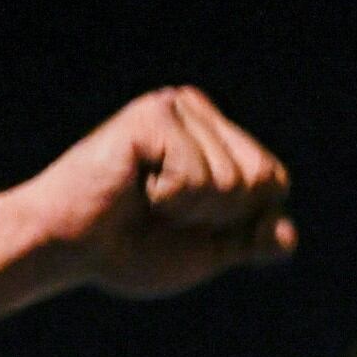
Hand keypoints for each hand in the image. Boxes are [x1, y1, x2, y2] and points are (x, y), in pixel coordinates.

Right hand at [15, 86, 296, 300]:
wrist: (68, 248)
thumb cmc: (130, 248)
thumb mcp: (208, 249)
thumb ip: (252, 240)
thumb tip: (287, 235)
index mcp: (216, 135)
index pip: (275, 181)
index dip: (241, 220)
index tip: (188, 221)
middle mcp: (198, 110)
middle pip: (260, 178)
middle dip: (218, 214)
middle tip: (164, 210)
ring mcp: (175, 107)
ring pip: (231, 181)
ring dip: (189, 210)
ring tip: (145, 199)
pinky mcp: (152, 115)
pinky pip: (196, 176)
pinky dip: (168, 199)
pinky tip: (134, 187)